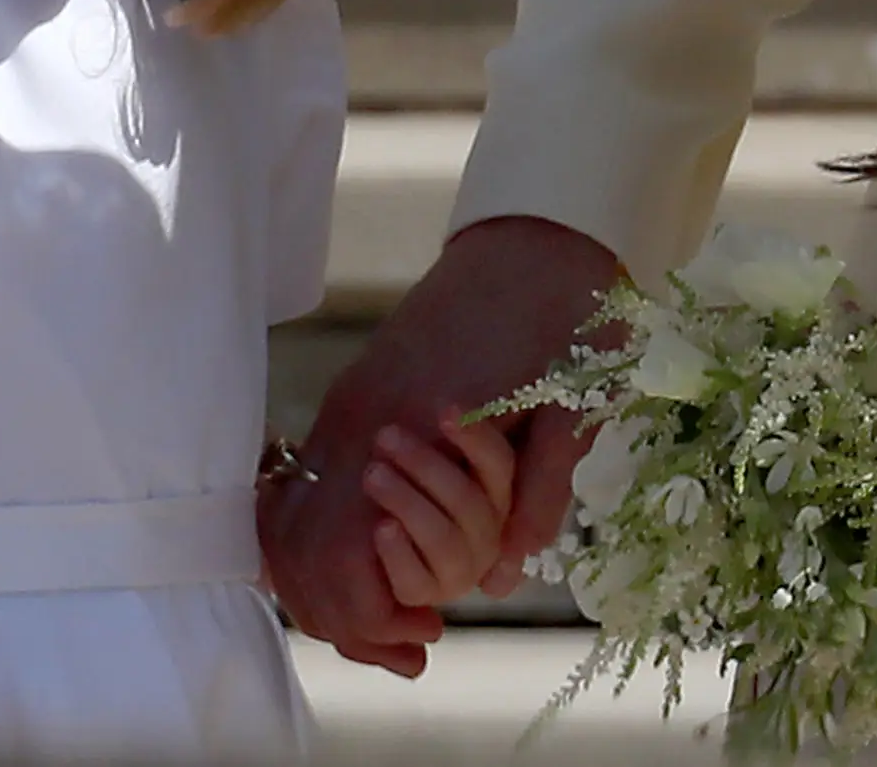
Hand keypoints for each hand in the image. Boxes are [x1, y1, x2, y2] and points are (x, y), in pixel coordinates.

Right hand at [261, 217, 619, 674]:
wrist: (540, 232)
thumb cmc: (566, 315)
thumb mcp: (573, 409)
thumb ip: (536, 495)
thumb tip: (497, 581)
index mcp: (411, 420)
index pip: (348, 547)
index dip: (372, 611)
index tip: (421, 640)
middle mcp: (365, 412)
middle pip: (308, 539)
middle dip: (346, 608)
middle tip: (410, 644)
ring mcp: (355, 398)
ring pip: (303, 509)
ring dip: (333, 572)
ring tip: (392, 617)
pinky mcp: (362, 388)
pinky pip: (323, 476)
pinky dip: (335, 528)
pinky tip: (378, 558)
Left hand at [366, 416, 515, 609]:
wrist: (355, 515)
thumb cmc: (398, 465)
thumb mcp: (428, 440)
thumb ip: (453, 432)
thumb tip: (462, 410)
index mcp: (496, 492)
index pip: (500, 466)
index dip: (477, 440)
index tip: (446, 410)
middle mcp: (487, 534)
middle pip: (469, 504)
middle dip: (426, 466)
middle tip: (385, 436)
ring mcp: (459, 568)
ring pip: (445, 541)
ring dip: (408, 503)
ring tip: (372, 474)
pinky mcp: (423, 593)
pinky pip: (415, 580)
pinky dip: (398, 552)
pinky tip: (380, 527)